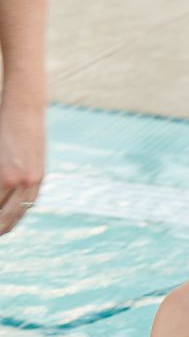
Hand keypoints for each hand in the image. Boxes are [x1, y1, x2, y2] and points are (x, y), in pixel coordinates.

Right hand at [0, 100, 44, 234]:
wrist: (26, 105)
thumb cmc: (23, 126)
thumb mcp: (29, 154)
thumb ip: (24, 173)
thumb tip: (11, 186)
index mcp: (37, 181)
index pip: (21, 210)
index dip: (9, 223)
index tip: (1, 230)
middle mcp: (29, 184)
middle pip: (9, 216)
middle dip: (0, 227)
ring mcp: (16, 180)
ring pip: (0, 208)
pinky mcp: (5, 175)